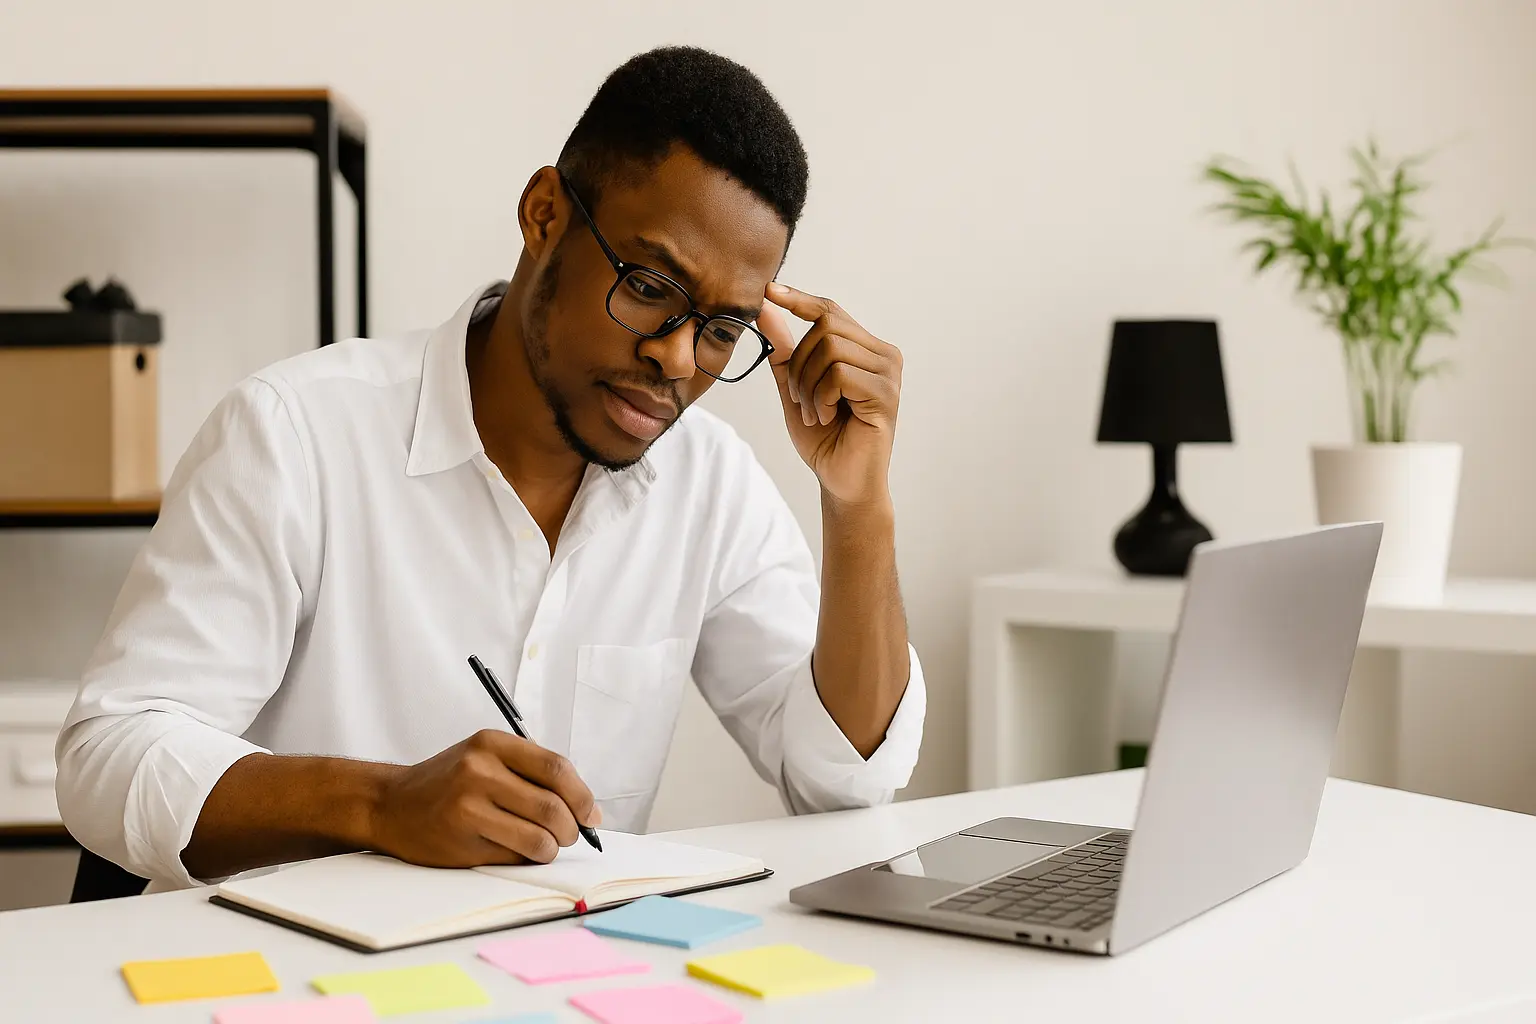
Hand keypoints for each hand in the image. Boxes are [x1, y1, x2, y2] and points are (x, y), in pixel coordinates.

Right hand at [369, 729, 600, 866]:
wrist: (389, 804)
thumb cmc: (448, 783)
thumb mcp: (485, 758)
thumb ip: (532, 774)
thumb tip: (587, 809)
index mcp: (492, 743)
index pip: (556, 768)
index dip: (582, 795)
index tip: (590, 813)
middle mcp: (479, 770)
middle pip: (552, 806)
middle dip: (572, 828)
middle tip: (571, 835)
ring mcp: (468, 806)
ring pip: (539, 838)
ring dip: (552, 848)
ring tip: (545, 845)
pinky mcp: (462, 840)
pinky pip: (515, 855)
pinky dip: (526, 858)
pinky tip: (514, 849)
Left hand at [758, 282, 901, 506]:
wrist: (841, 482)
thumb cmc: (823, 438)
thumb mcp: (795, 386)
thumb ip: (784, 349)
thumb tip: (764, 307)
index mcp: (865, 349)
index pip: (831, 311)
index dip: (799, 299)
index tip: (768, 291)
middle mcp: (884, 355)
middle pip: (826, 326)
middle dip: (800, 363)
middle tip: (801, 399)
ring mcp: (889, 373)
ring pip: (830, 349)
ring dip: (808, 385)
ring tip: (814, 413)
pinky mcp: (886, 393)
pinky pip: (839, 374)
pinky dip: (821, 398)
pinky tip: (827, 417)